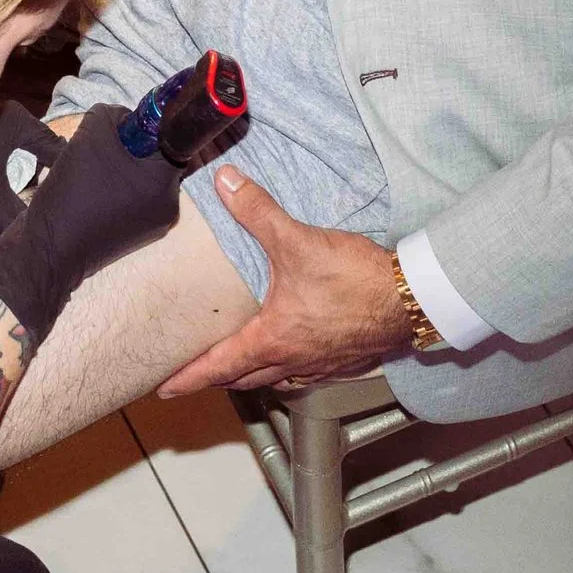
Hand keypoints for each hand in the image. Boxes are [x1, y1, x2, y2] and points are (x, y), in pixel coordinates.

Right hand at [0, 104, 180, 340]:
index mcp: (165, 182)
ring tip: (91, 171)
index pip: (170, 137)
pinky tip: (91, 191)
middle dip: (130, 147)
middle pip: (156, 158)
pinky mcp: (137, 236)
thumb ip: (113, 116)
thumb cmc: (72, 191)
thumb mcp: (89, 136)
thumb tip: (124, 119)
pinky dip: (117, 189)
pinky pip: (133, 199)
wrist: (48, 250)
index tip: (124, 124)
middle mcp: (169, 206)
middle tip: (100, 147)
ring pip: (143, 178)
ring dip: (122, 168)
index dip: (147, 124)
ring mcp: (154, 225)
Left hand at [158, 168, 414, 395]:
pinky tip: (288, 351)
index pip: (218, 365)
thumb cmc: (355, 279)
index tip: (163, 388)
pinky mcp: (342, 360)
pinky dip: (284, 367)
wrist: (409, 299)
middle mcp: (293, 360)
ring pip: (274, 378)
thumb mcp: (297, 240)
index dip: (188, 377)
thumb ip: (257, 211)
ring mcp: (320, 365)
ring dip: (251, 374)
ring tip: (236, 363)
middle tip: (193, 374)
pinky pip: (303, 373)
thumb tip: (227, 184)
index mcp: (273, 338)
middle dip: (215, 378)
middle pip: (243, 378)